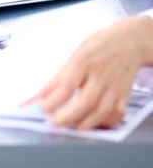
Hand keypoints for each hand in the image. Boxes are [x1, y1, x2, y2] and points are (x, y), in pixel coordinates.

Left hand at [27, 15, 152, 129]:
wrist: (128, 42)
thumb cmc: (96, 47)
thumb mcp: (73, 56)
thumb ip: (57, 79)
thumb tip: (38, 98)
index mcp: (83, 61)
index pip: (66, 85)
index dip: (53, 100)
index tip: (41, 108)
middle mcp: (100, 75)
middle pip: (85, 102)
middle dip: (67, 116)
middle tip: (54, 121)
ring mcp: (114, 87)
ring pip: (102, 111)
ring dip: (84, 122)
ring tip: (70, 124)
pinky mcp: (124, 96)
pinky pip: (116, 114)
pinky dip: (103, 122)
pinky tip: (92, 121)